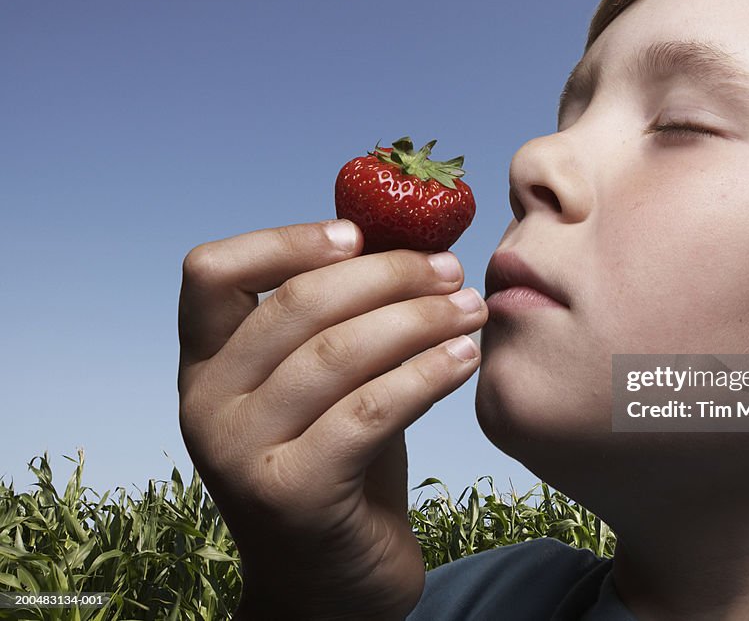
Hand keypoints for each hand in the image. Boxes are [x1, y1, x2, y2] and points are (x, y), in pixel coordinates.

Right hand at [177, 220, 486, 619]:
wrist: (334, 585)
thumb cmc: (340, 471)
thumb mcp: (329, 387)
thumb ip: (341, 323)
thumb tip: (406, 238)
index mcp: (207, 366)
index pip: (212, 274)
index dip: (284, 240)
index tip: (359, 233)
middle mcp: (208, 405)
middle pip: (294, 305)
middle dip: (386, 275)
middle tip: (450, 269)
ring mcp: (241, 454)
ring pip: (337, 354)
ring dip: (419, 319)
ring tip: (472, 308)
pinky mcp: (291, 495)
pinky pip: (369, 411)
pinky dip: (426, 374)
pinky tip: (465, 358)